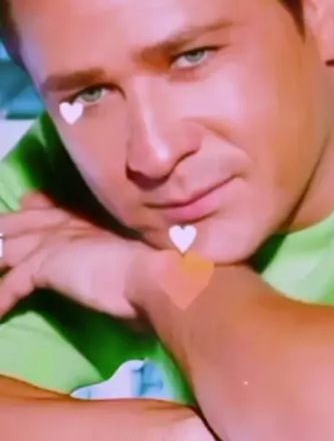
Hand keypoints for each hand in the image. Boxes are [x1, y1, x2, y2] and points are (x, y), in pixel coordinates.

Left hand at [0, 192, 154, 320]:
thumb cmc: (151, 272)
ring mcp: (54, 242)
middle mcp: (67, 225)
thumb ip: (111, 262)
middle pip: (21, 222)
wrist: (152, 275)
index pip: (51, 208)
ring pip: (6, 247)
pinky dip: (1, 299)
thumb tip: (111, 283)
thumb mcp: (129, 259)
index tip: (28, 202)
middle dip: (4, 228)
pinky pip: (11, 283)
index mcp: (88, 222)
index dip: (35, 207)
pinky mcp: (44, 265)